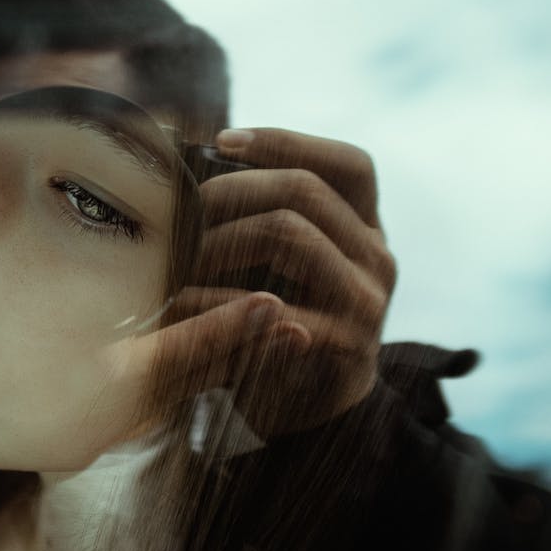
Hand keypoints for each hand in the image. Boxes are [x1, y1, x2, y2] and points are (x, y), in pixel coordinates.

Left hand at [145, 128, 396, 437]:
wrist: (308, 409)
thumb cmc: (277, 321)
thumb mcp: (280, 265)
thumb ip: (259, 219)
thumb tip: (186, 164)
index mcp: (364, 228)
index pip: (348, 164)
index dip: (286, 142)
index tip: (222, 141)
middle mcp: (376, 257)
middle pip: (307, 190)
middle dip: (231, 190)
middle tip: (179, 212)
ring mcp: (367, 301)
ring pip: (292, 234)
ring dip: (220, 240)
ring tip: (174, 259)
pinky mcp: (344, 345)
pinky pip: (276, 306)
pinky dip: (217, 302)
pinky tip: (180, 307)